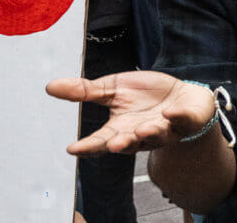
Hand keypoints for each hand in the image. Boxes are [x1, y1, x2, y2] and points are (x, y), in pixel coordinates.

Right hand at [46, 71, 214, 154]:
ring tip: (142, 130)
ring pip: (155, 137)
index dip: (88, 146)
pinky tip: (170, 113)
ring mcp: (164, 130)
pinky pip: (183, 121)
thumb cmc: (145, 95)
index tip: (73, 149)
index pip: (101, 140)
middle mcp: (140, 134)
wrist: (182, 96)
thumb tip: (50, 86)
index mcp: (120, 128)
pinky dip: (177, 117)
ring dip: (149, 134)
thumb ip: (85, 91)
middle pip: (128, 144)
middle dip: (120, 144)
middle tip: (112, 144)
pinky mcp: (186, 121)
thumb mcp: (113, 88)